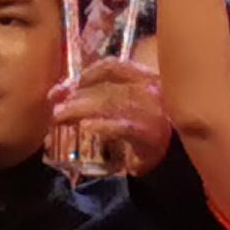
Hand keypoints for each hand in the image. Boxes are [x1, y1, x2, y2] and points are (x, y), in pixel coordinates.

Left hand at [49, 57, 169, 175]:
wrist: (173, 162)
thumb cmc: (144, 132)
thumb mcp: (123, 109)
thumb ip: (97, 98)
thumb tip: (57, 96)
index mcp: (145, 79)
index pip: (112, 66)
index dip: (86, 74)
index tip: (67, 87)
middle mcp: (150, 91)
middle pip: (106, 88)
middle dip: (77, 97)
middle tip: (57, 109)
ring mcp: (152, 112)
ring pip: (110, 104)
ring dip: (81, 109)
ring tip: (61, 117)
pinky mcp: (150, 135)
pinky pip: (122, 127)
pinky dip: (102, 126)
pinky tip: (87, 127)